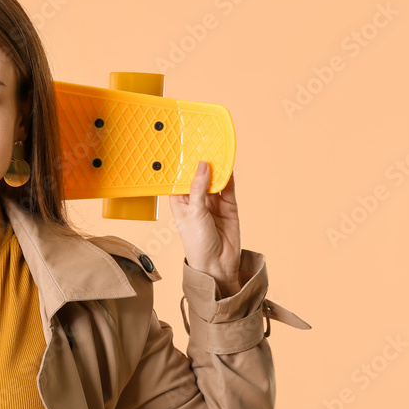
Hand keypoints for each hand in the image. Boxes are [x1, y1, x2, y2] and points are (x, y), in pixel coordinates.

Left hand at [169, 161, 241, 296]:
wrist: (217, 265)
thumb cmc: (197, 243)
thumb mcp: (194, 212)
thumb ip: (199, 188)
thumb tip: (202, 165)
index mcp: (180, 203)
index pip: (180, 180)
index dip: (182, 166)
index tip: (184, 148)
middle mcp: (195, 201)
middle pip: (199, 177)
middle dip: (201, 164)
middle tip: (203, 143)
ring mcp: (213, 204)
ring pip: (214, 180)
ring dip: (216, 168)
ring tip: (217, 150)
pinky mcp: (228, 207)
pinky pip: (228, 188)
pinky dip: (228, 177)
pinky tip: (228, 165)